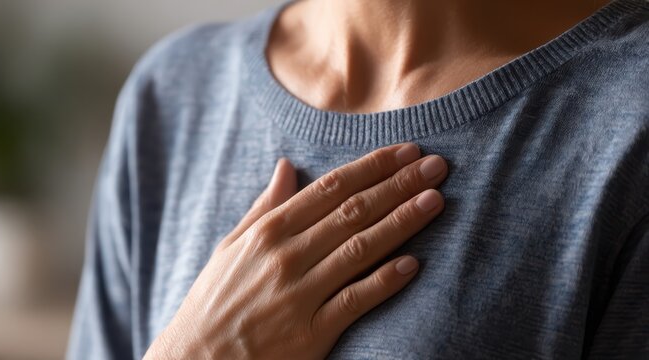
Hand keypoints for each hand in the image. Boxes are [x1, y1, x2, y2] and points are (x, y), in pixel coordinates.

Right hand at [144, 143, 447, 358]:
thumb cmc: (214, 302)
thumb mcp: (230, 247)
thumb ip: (264, 207)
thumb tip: (287, 165)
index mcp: (267, 232)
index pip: (330, 189)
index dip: (372, 167)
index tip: (406, 151)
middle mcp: (285, 257)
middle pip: (353, 212)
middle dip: (398, 185)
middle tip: (436, 166)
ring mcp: (299, 295)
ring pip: (360, 249)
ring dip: (401, 223)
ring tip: (434, 201)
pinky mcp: (310, 335)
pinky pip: (354, 302)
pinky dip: (384, 282)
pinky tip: (413, 264)